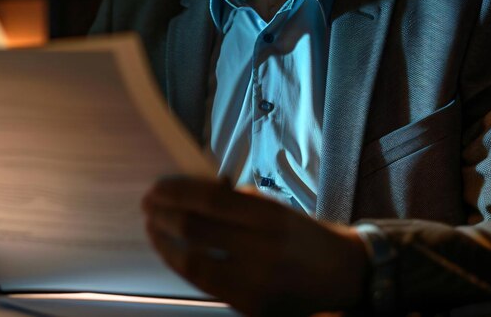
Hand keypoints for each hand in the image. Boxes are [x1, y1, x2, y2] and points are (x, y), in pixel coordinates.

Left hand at [142, 177, 367, 315]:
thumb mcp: (276, 208)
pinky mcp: (251, 306)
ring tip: (152, 228)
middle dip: (163, 214)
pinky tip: (171, 252)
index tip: (158, 186)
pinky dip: (181, 265)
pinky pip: (204, 285)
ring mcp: (256, 282)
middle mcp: (264, 250)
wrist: (343, 276)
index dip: (177, 191)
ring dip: (164, 242)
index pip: (212, 199)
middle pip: (196, 228)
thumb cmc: (304, 236)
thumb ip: (236, 201)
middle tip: (147, 204)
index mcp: (271, 217)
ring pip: (193, 262)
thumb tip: (190, 193)